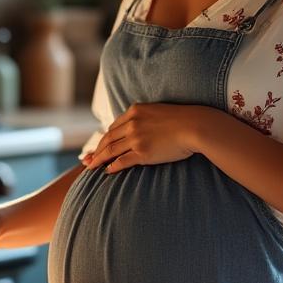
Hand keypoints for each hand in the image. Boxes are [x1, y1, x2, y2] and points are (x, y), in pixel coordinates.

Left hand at [82, 103, 208, 172]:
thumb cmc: (183, 120)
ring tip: (91, 166)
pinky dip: (112, 166)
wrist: (195, 126)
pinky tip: (107, 171)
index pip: (114, 127)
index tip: (99, 145)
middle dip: (96, 150)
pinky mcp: (142, 152)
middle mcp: (132, 123)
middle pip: (108, 138)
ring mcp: (136, 138)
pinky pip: (122, 161)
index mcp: (135, 111)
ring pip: (111, 150)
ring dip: (99, 159)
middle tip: (87, 159)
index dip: (105, 138)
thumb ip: (146, 118)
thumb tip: (142, 127)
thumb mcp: (159, 112)